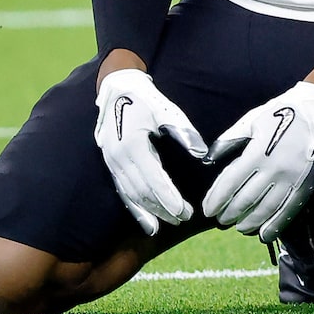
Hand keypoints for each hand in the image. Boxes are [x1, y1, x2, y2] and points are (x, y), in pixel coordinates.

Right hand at [92, 64, 209, 236]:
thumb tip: (203, 154)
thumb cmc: (145, 99)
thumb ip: (184, 133)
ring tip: (169, 222)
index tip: (185, 211)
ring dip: (151, 211)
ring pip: (132, 195)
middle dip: (163, 208)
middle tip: (183, 219)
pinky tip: (148, 224)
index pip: (153, 179)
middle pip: (143, 192)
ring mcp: (112, 163)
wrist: (116, 89)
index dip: (169, 198)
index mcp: (134, 145)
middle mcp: (119, 158)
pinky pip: (123, 192)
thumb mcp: (166, 111)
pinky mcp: (111, 165)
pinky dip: (135, 210)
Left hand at [203, 79, 313, 237]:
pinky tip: (264, 235)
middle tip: (221, 220)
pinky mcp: (305, 185)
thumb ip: (229, 140)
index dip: (216, 198)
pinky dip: (275, 225)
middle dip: (229, 212)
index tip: (207, 209)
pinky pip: (288, 210)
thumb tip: (209, 159)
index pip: (230, 183)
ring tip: (238, 227)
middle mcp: (273, 169)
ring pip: (265, 209)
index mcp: (257, 152)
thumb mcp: (251, 121)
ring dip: (249, 221)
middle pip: (245, 199)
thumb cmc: (281, 113)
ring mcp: (291, 179)